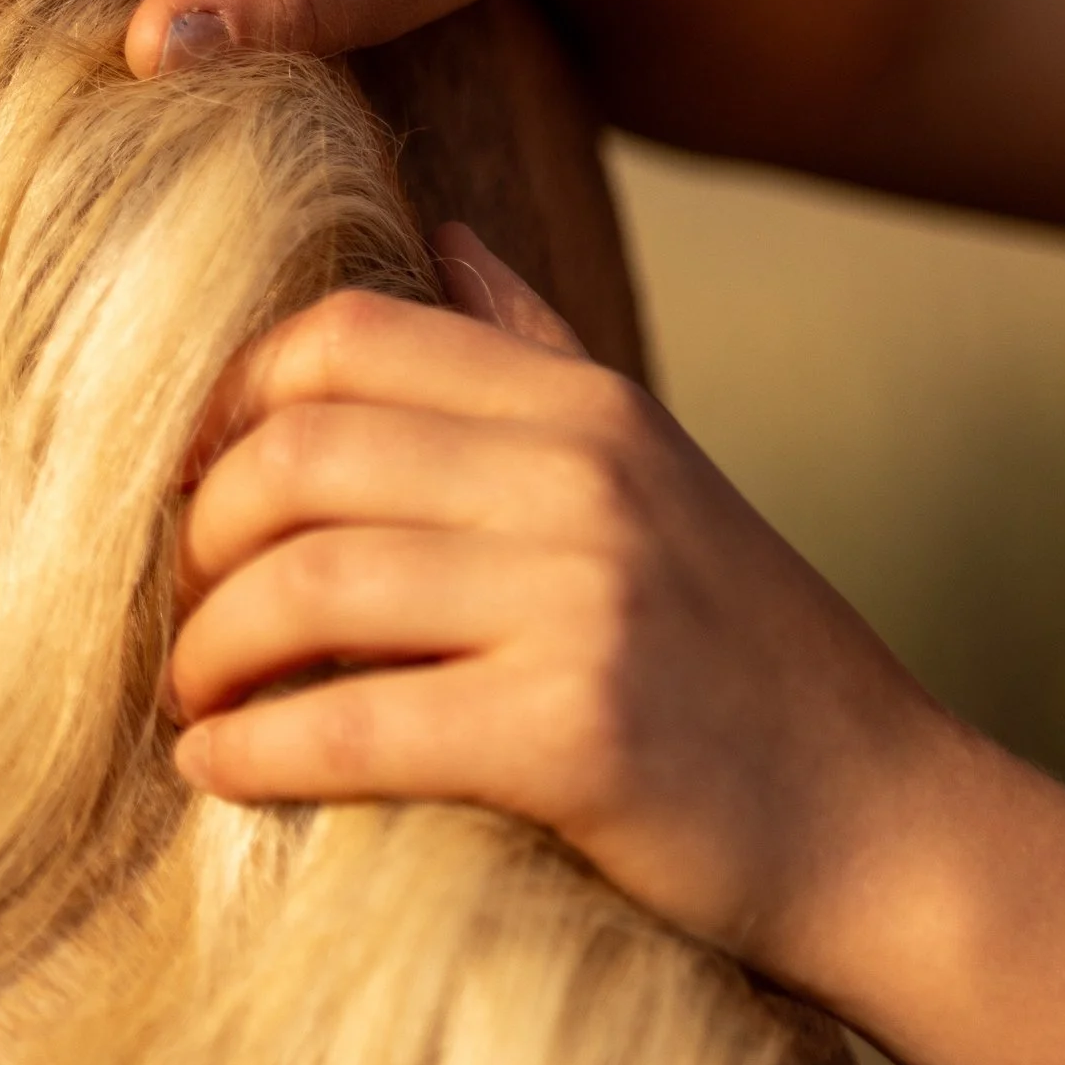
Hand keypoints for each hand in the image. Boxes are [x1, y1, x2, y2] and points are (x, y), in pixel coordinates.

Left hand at [168, 224, 954, 986]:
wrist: (885, 832)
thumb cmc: (743, 666)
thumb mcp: (657, 475)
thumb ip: (539, 354)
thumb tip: (441, 232)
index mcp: (585, 408)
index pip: (344, 339)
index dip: (227, 408)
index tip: (188, 495)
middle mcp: (584, 478)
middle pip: (298, 455)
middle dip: (198, 542)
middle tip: (179, 617)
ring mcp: (585, 600)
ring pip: (307, 585)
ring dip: (208, 653)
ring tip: (192, 701)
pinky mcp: (576, 735)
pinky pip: (352, 727)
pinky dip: (254, 754)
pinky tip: (218, 774)